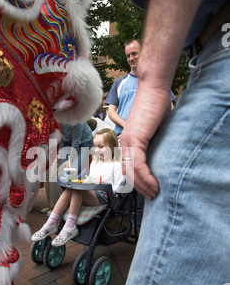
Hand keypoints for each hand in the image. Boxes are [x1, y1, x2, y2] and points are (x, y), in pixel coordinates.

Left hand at [120, 82, 170, 199]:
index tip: (147, 190)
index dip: (136, 182)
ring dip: (143, 186)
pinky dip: (146, 178)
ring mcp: (128, 142)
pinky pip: (139, 165)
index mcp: (127, 142)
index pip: (127, 168)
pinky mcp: (135, 140)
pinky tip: (155, 185)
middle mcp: (124, 143)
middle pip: (127, 174)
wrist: (153, 89)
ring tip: (155, 193)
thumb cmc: (155, 105)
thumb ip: (154, 143)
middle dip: (139, 188)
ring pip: (132, 172)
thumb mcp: (154, 129)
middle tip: (152, 196)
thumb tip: (161, 155)